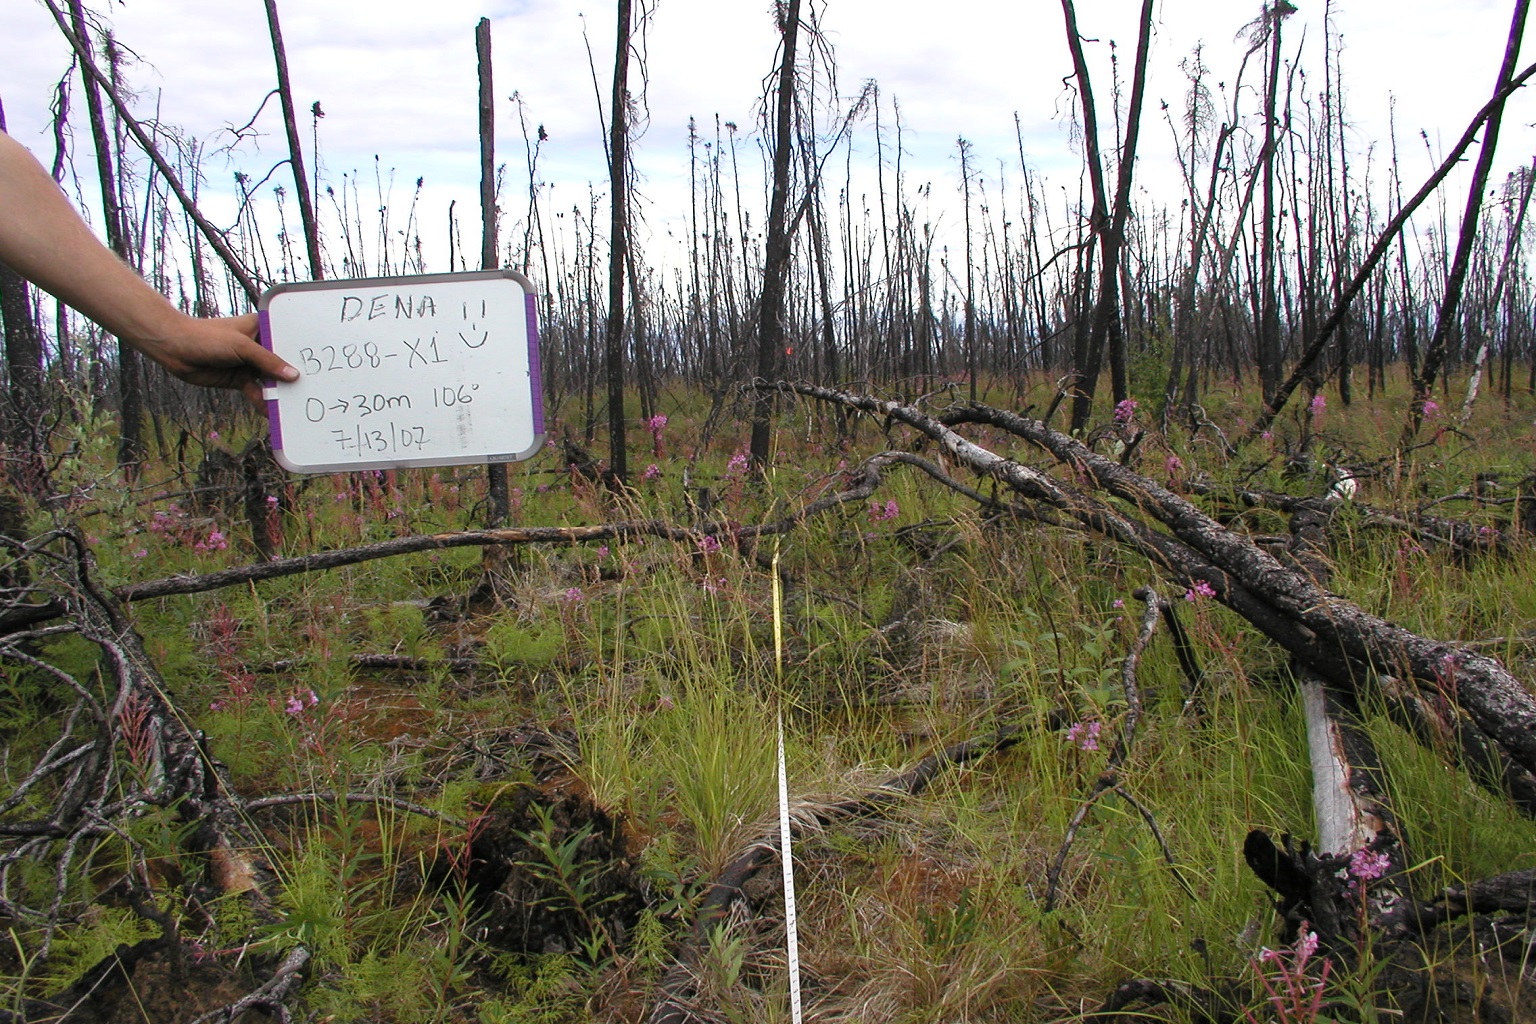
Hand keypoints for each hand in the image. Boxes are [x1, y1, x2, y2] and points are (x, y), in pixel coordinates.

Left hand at [133, 311, 298, 406]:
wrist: (174, 349)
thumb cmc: (207, 337)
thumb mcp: (242, 346)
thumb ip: (268, 361)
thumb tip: (293, 376)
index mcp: (262, 328)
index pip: (288, 339)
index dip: (303, 351)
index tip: (320, 365)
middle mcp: (259, 345)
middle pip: (282, 362)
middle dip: (294, 375)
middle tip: (314, 388)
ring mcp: (250, 363)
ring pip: (271, 379)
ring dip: (280, 391)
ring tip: (296, 404)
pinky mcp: (240, 379)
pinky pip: (257, 392)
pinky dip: (263, 402)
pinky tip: (272, 413)